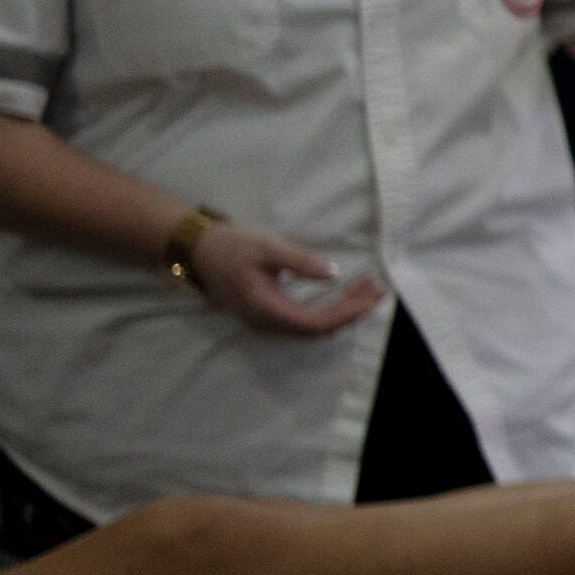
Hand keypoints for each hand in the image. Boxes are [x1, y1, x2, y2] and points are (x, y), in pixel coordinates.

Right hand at [188, 221, 384, 338]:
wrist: (196, 250)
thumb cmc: (230, 246)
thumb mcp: (267, 247)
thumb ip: (300, 262)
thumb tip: (334, 273)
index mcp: (265, 310)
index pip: (316, 323)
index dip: (347, 312)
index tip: (372, 295)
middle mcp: (265, 324)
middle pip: (318, 329)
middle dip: (351, 311)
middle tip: (378, 288)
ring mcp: (264, 323)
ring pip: (312, 327)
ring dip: (342, 310)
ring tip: (368, 289)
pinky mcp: (266, 316)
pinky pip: (303, 321)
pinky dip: (328, 309)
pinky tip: (344, 293)